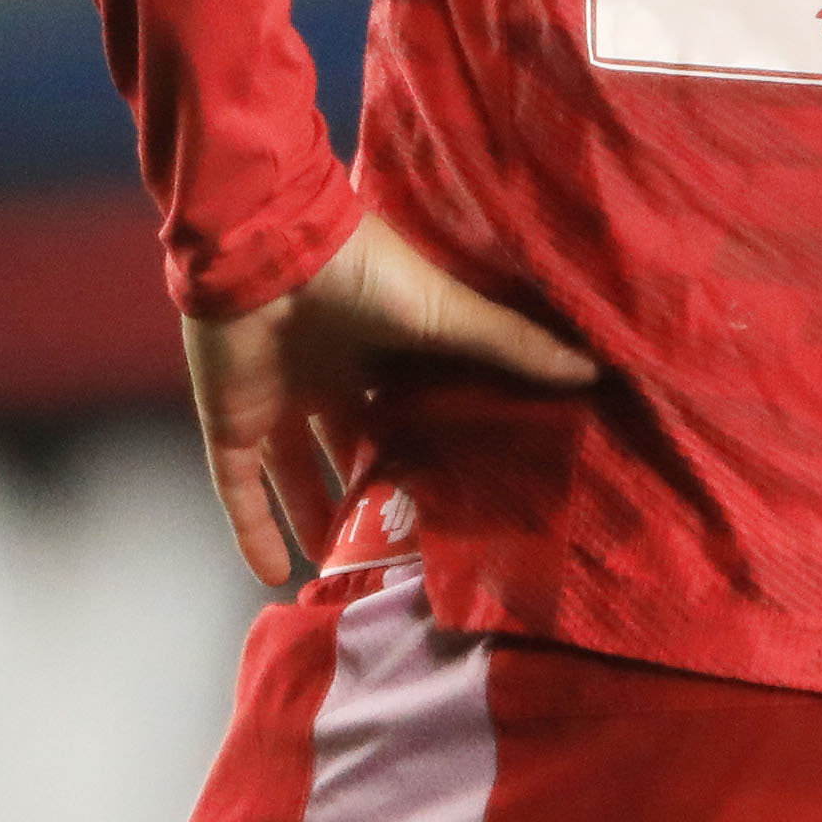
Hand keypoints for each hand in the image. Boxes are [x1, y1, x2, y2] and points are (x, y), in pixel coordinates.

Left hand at [184, 208, 599, 591]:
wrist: (264, 246)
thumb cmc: (360, 272)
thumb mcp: (446, 314)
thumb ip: (511, 345)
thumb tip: (591, 368)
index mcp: (375, 347)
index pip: (403, 409)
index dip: (425, 450)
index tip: (457, 496)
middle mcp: (324, 376)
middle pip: (351, 447)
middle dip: (372, 493)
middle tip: (404, 547)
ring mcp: (274, 400)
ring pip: (295, 475)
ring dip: (315, 520)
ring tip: (344, 574)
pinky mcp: (230, 421)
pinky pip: (237, 489)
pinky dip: (251, 531)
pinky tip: (273, 576)